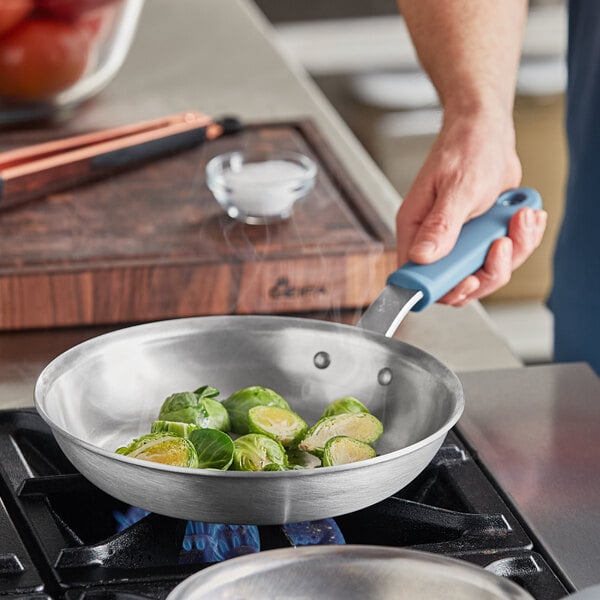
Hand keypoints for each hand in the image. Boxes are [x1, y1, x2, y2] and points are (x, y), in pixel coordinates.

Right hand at [395, 110, 546, 306]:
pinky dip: (521, 241)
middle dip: (487, 270)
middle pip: (457, 283)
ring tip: (519, 219)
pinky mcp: (481, 238)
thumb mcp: (457, 188)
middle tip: (500, 244)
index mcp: (416, 229)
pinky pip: (503, 257)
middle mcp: (434, 240)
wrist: (488, 133)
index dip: (444, 288)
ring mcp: (459, 241)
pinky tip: (524, 216)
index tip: (468, 280)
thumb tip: (421, 256)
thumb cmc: (466, 150)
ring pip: (485, 272)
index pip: (418, 278)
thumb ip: (440, 225)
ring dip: (512, 251)